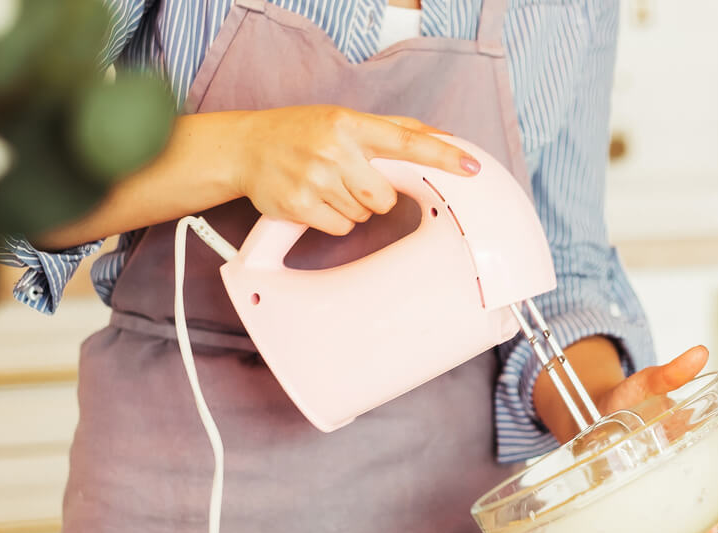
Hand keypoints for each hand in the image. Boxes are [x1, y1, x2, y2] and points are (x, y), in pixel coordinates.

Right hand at [234, 105, 478, 235]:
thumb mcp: (345, 118)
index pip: (405, 140)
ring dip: (352, 207)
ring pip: (363, 215)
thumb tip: (445, 136)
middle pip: (385, 196)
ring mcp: (314, 178)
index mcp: (349, 123)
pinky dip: (333, 220)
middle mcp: (333, 149)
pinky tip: (315, 201)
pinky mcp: (298, 206)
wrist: (246, 148)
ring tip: (326, 185)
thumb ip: (395, 129)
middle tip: (350, 178)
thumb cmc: (303, 132)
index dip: (442, 155)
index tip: (471, 166)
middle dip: (375, 195)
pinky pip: (340, 228)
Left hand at [534, 340, 717, 532]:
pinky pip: (659, 529)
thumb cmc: (622, 403)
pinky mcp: (641, 504)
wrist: (587, 420)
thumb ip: (669, 374)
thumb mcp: (644, 385)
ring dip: (700, 530)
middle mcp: (682, 467)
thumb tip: (700, 354)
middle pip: (716, 493)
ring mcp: (663, 488)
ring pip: (692, 518)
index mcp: (690, 436)